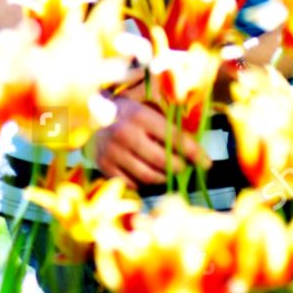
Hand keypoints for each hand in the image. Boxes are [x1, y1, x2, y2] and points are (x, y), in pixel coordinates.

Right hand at [87, 96, 212, 188]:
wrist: (86, 116)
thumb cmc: (124, 113)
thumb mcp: (145, 109)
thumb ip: (165, 126)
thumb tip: (193, 149)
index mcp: (140, 116)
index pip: (174, 138)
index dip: (194, 153)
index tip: (206, 163)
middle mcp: (126, 134)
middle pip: (162, 161)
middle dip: (179, 167)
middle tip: (184, 168)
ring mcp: (113, 152)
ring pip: (148, 176)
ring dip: (164, 178)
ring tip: (168, 174)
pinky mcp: (104, 166)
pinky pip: (131, 184)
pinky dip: (144, 183)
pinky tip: (148, 175)